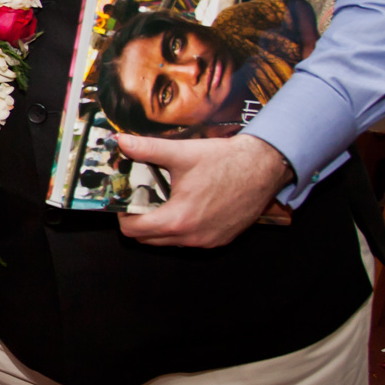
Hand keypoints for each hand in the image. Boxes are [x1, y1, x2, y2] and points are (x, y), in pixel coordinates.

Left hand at [115, 133, 294, 247]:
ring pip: (169, 242)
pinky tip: (184, 206)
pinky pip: (190, 241)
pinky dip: (181, 228)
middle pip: (148, 239)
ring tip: (161, 201)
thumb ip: (147, 149)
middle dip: (138, 221)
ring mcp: (208, 241)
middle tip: (140, 200)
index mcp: (179, 219)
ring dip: (160, 226)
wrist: (263, 167)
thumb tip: (121, 141)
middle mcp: (192, 236)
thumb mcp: (182, 153)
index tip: (124, 202)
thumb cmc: (226, 162)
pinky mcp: (221, 239)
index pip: (134, 231)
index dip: (123, 216)